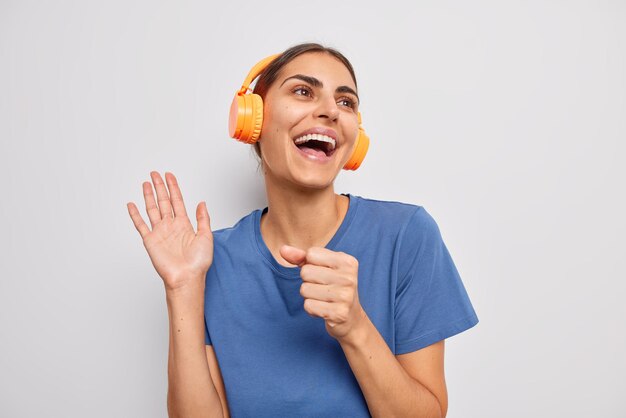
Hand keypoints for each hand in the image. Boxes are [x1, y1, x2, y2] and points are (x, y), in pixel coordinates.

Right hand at [127, 171, 213, 290]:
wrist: (187, 277)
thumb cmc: (198, 262)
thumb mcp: (206, 236)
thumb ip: (203, 218)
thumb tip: (202, 202)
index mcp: (184, 224)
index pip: (177, 201)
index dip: (173, 187)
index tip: (169, 176)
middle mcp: (171, 226)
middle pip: (164, 201)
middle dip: (160, 187)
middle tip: (155, 174)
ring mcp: (160, 233)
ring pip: (152, 209)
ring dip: (149, 196)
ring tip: (145, 183)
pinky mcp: (150, 241)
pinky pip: (140, 225)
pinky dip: (135, 215)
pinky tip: (131, 205)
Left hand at [280, 245, 365, 340]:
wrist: (350, 318)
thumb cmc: (332, 287)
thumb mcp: (321, 267)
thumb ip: (302, 257)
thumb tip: (283, 249)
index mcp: (347, 261)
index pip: (311, 254)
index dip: (311, 265)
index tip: (324, 274)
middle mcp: (348, 277)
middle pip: (306, 272)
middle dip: (308, 281)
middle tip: (323, 288)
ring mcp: (345, 296)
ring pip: (304, 289)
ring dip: (309, 296)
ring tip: (324, 299)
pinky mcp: (339, 313)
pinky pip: (308, 306)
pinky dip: (311, 309)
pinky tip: (324, 309)